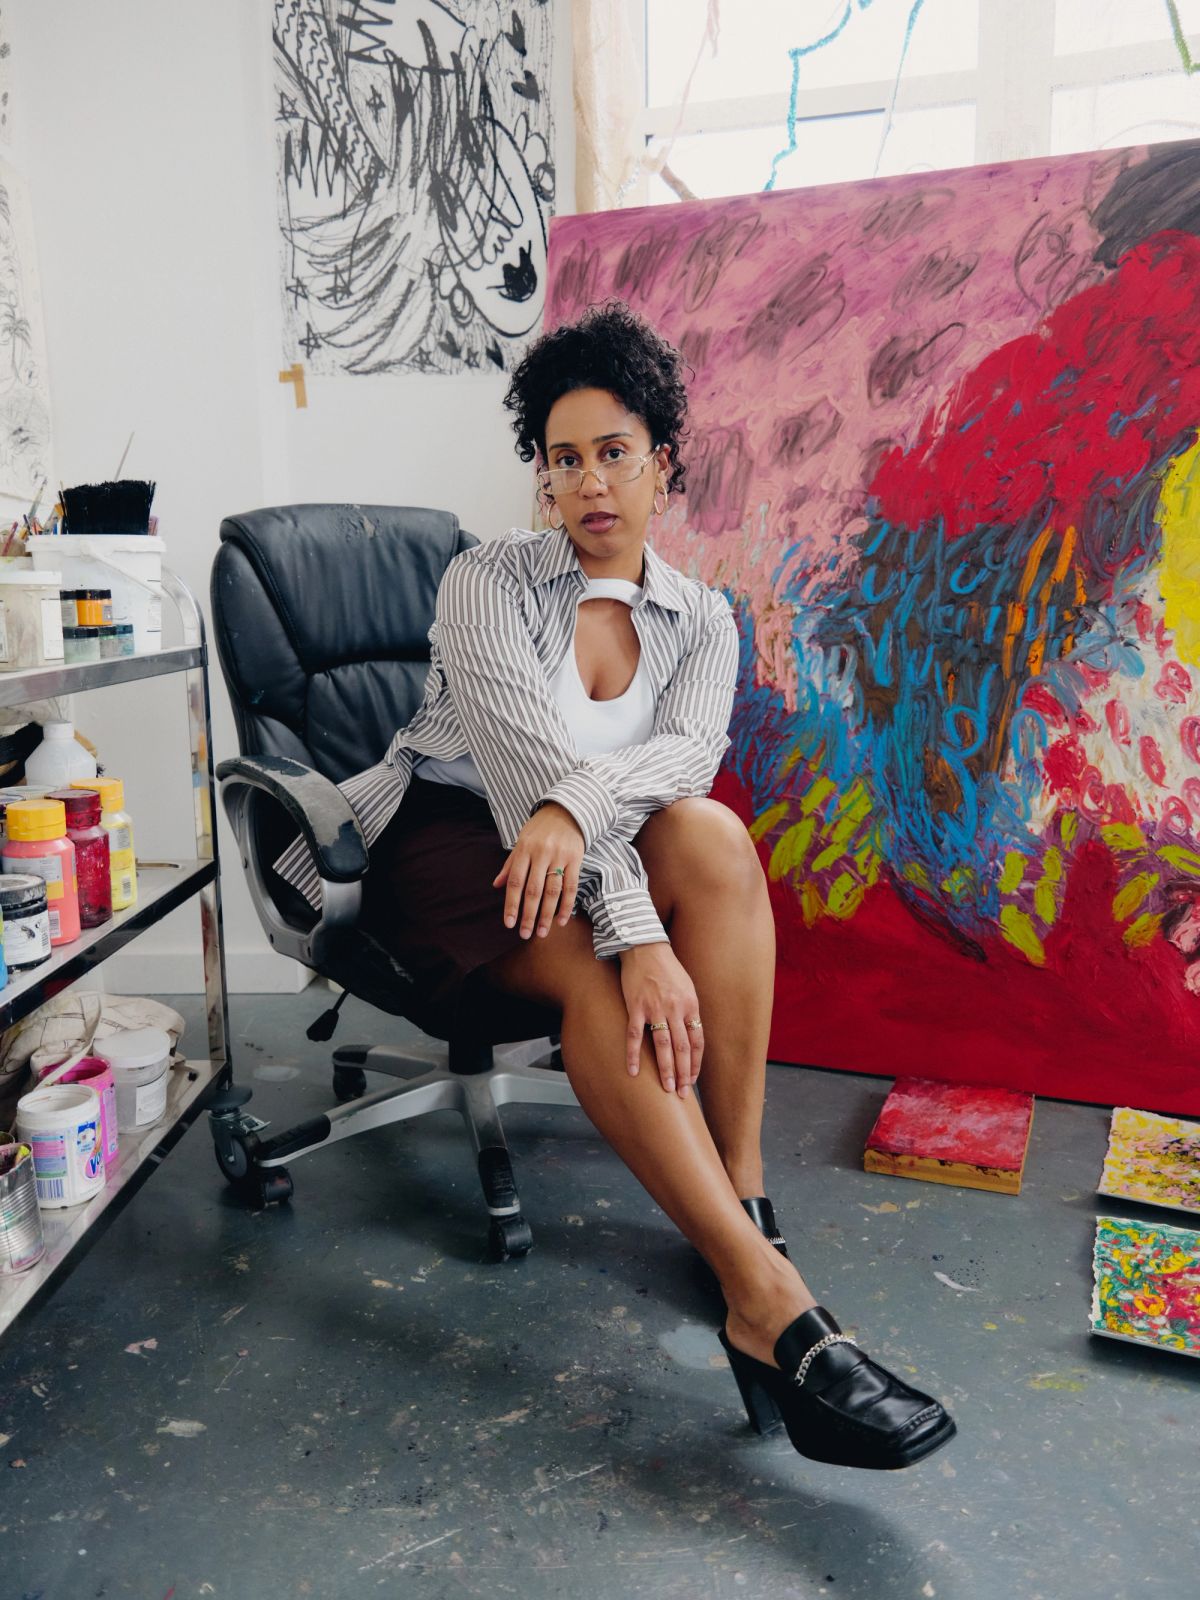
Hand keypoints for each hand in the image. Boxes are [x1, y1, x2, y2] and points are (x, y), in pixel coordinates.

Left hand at [493, 802, 583, 938]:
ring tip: (541, 932)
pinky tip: (562, 920)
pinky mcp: (576, 858)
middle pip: (533, 890)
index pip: (515, 882)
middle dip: (528, 915)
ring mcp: (560, 856)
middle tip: (525, 934)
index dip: (511, 904)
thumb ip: (511, 864)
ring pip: (552, 891)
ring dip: (546, 915)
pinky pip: (571, 886)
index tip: (509, 923)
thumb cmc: (540, 828)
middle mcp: (541, 853)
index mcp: (524, 850)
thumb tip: (496, 885)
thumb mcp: (521, 841)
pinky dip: (567, 905)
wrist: (567, 810)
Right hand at [619, 942, 703, 1096]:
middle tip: (682, 1094)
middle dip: (684, 1074)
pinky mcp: (635, 1006)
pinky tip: (634, 1071)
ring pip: (663, 1045)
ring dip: (666, 1070)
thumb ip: (688, 1011)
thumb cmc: (667, 968)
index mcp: (691, 1006)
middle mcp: (676, 1009)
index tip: (693, 1080)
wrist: (645, 947)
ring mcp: (655, 1008)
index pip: (697, 1041)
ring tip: (667, 1089)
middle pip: (682, 1048)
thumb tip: (690, 1034)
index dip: (696, 1063)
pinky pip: (634, 1035)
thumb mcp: (687, 987)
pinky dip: (633, 1055)